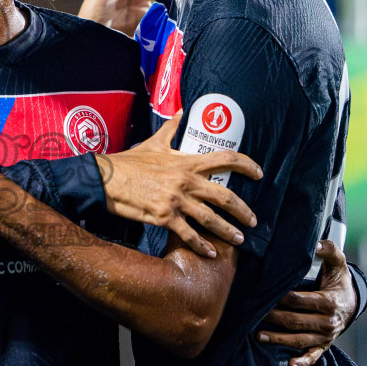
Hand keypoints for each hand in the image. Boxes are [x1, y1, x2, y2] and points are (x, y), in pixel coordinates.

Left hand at [78, 0, 177, 34]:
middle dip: (176, 1)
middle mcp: (138, 10)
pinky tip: (176, 32)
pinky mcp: (142, 42)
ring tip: (188, 14)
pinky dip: (167, 34)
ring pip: (163, 20)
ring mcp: (141, 26)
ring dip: (173, 18)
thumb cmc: (92, 7)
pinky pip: (158, 37)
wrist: (85, 37)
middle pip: (162, 4)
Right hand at [96, 113, 261, 258]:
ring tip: (239, 239)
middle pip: (225, 196)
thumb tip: (182, 111)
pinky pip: (189, 235)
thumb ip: (172, 128)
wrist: (108, 179)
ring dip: (228, 231)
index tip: (259, 173)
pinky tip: (211, 254)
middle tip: (253, 219)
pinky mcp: (165, 218)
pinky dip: (202, 246)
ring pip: (211, 219)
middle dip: (243, 210)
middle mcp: (186, 182)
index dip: (247, 165)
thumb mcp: (154, 142)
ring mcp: (177, 201)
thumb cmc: (130, 161)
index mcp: (187, 162)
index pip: (225, 159)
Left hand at [257, 240, 357, 365]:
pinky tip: (290, 365)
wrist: (353, 302)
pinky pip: (313, 356)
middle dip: (273, 318)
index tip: (264, 292)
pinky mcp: (323, 345)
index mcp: (329, 302)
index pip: (299, 301)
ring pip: (298, 340)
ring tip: (258, 336)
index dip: (281, 297)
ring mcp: (325, 336)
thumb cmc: (339, 281)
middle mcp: (327, 322)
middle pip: (295, 321)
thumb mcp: (338, 264)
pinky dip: (302, 362)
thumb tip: (314, 244)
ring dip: (278, 340)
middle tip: (253, 313)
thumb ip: (328, 250)